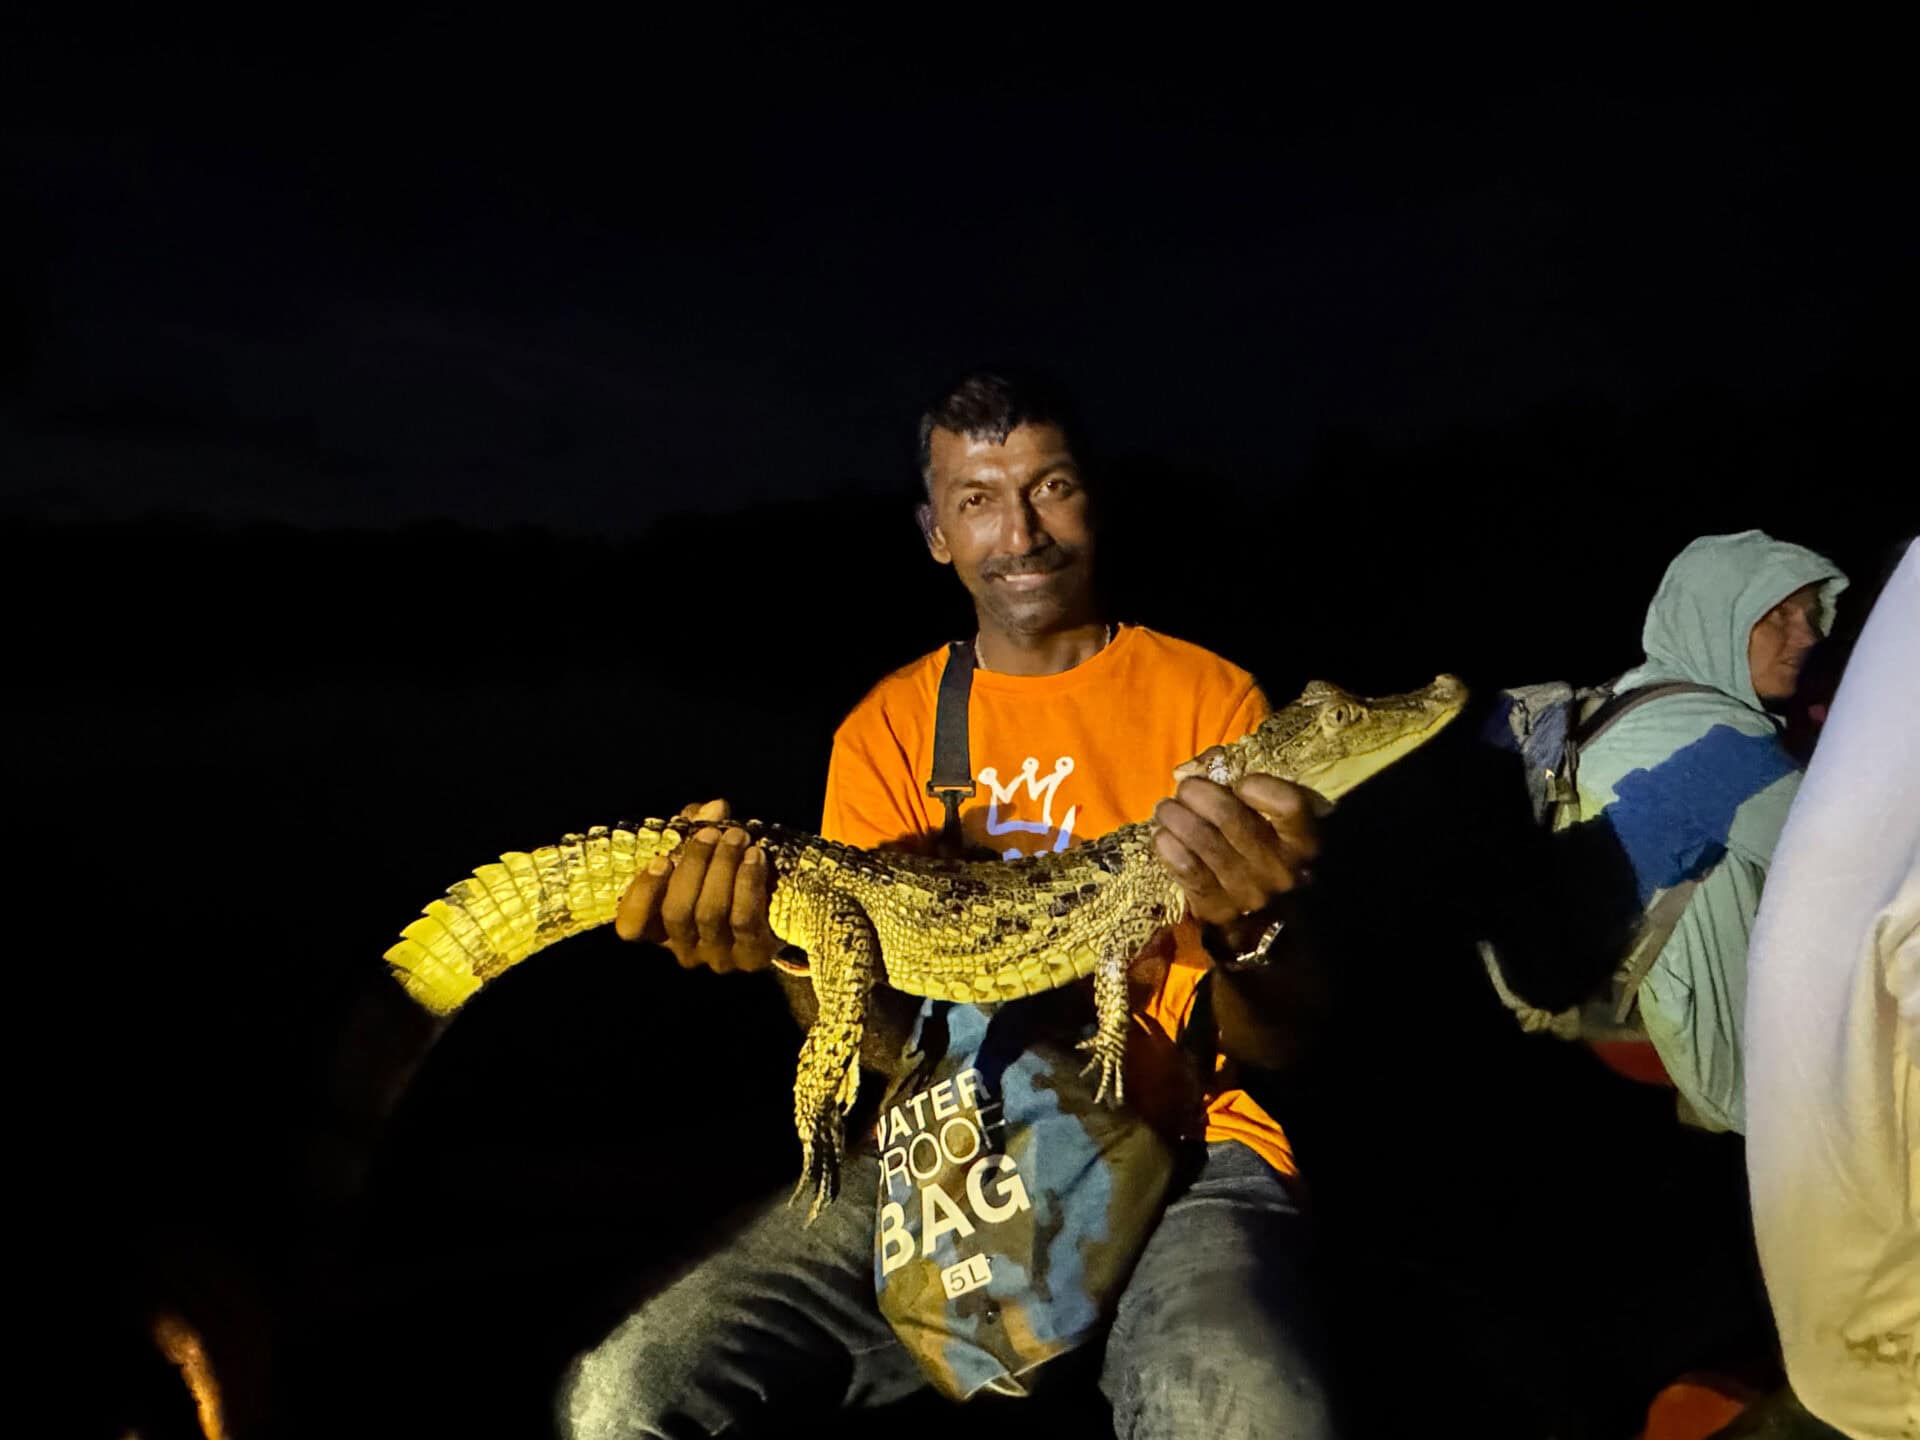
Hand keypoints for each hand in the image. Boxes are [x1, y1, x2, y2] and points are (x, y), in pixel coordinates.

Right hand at [614, 799, 778, 972]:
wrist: (783, 908)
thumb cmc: (727, 875)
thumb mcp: (702, 849)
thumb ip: (696, 826)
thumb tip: (714, 808)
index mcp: (660, 928)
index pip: (632, 927)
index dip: (641, 897)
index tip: (660, 859)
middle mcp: (683, 948)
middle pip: (676, 912)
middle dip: (693, 866)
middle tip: (712, 833)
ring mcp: (717, 957)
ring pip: (710, 913)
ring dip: (723, 868)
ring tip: (737, 837)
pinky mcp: (752, 956)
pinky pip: (744, 920)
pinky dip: (748, 884)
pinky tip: (756, 857)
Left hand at [1151, 763, 1320, 940]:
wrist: (1257, 903)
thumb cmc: (1257, 837)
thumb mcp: (1260, 804)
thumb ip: (1233, 776)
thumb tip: (1189, 769)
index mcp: (1304, 840)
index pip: (1288, 806)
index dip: (1260, 788)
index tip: (1241, 782)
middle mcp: (1283, 871)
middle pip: (1231, 819)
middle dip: (1199, 795)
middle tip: (1185, 788)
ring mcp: (1251, 894)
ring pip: (1204, 842)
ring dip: (1177, 818)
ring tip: (1165, 808)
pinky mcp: (1220, 910)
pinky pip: (1188, 871)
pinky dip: (1169, 848)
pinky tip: (1162, 835)